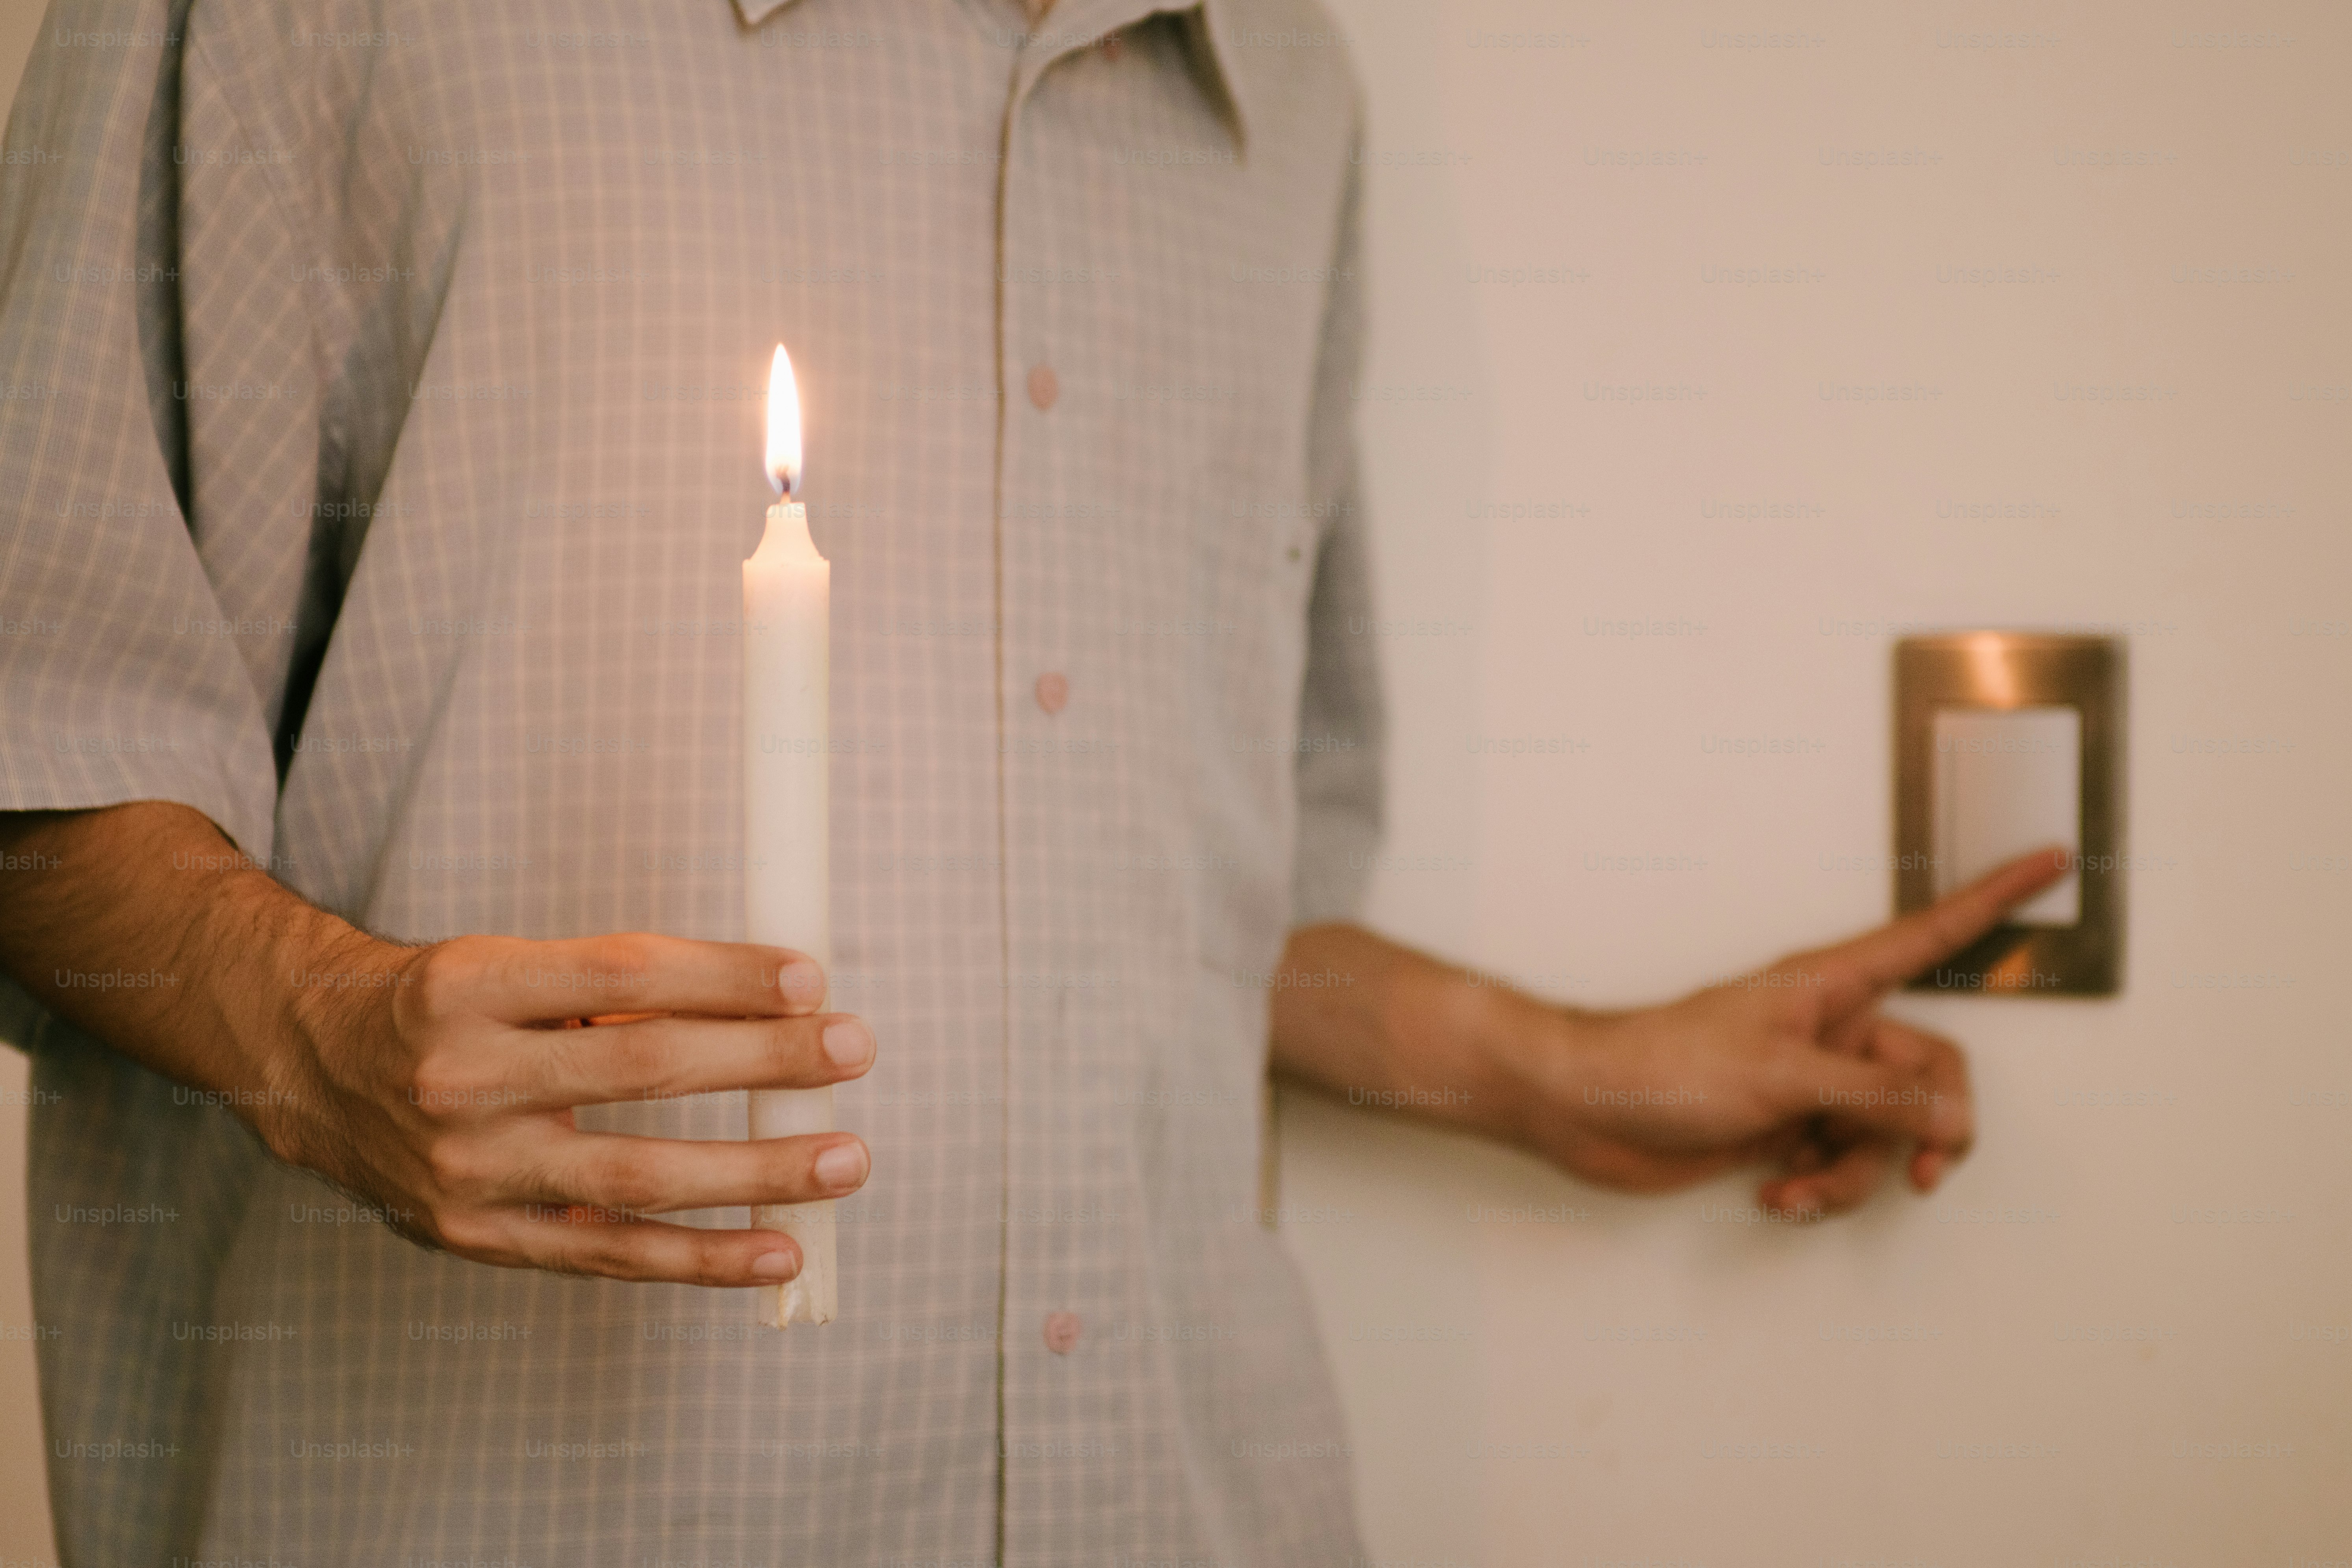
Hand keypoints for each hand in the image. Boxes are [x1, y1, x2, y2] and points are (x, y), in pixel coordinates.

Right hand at [266, 930, 875, 1283]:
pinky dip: (699, 1259)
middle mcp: (464, 1077)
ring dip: (754, 1173)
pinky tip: (776, 1252)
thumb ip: (613, 991)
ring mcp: (468, 1169)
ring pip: (635, 1177)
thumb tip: (759, 1008)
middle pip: (642, 1069)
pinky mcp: (477, 1236)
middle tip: (853, 1051)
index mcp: (472, 984)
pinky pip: (606, 1256)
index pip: (624, 975)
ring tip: (843, 1161)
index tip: (810, 980)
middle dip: (762, 1060)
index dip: (725, 977)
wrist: (309, 1067)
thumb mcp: (508, 966)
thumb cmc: (443, 1007)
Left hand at [1522, 848, 2067, 1216]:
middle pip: (1932, 1074)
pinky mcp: (1788, 1130)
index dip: (1996, 897)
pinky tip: (1774, 1193)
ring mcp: (1813, 1083)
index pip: (1932, 933)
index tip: (2051, 861)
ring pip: (1888, 1135)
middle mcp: (1832, 1032)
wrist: (1587, 1111)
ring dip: (1853, 1175)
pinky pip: (1842, 1165)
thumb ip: (1880, 1099)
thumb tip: (1953, 1120)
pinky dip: (1818, 1187)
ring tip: (1799, 1185)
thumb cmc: (1665, 1067)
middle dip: (1933, 1131)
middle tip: (1926, 1173)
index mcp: (1832, 987)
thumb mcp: (1785, 1077)